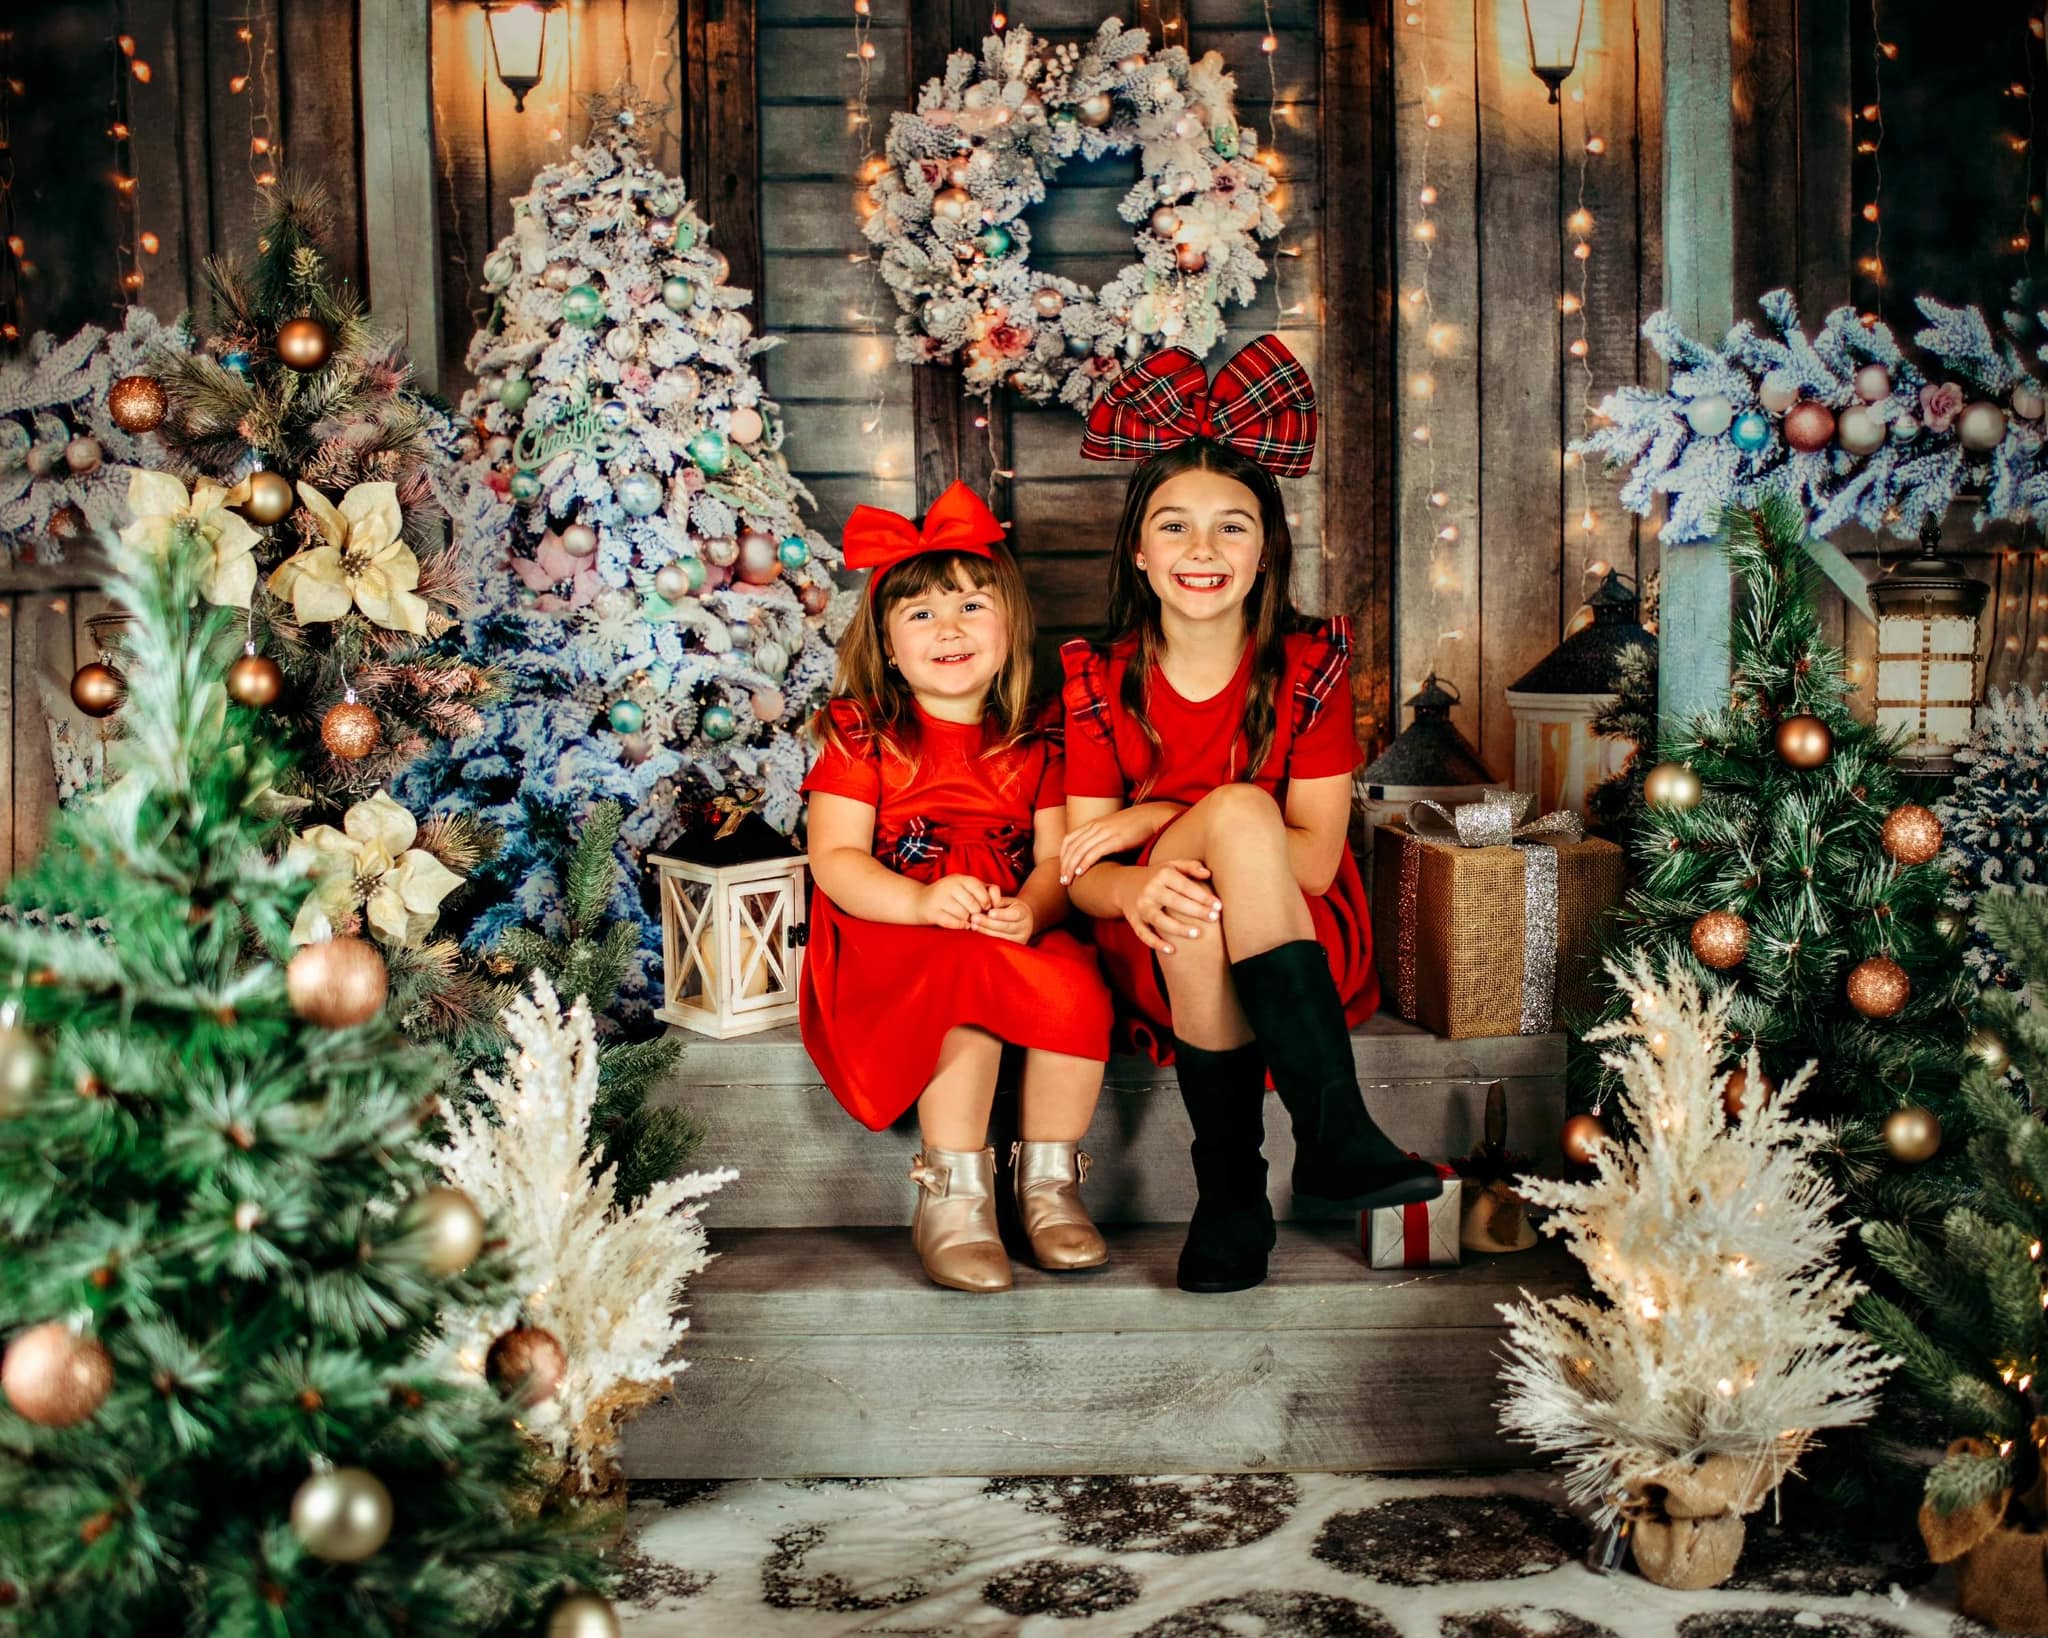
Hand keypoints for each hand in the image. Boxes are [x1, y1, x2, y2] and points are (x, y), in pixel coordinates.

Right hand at [919, 874, 999, 929]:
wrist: (918, 901)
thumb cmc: (948, 896)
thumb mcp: (963, 887)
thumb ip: (982, 890)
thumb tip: (997, 900)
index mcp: (958, 878)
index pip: (979, 888)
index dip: (986, 900)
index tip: (985, 908)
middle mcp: (948, 886)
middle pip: (973, 904)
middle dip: (977, 913)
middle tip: (975, 916)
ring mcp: (939, 899)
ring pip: (963, 915)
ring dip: (968, 920)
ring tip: (967, 920)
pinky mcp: (932, 912)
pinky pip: (952, 922)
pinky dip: (960, 926)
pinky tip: (961, 925)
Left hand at [970, 895, 1035, 944]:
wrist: (1021, 921)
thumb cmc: (1011, 908)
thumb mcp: (1007, 900)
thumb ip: (997, 898)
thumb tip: (988, 898)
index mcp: (1024, 913)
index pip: (1014, 914)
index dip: (1002, 914)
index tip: (990, 912)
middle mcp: (1025, 928)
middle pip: (1006, 927)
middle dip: (988, 923)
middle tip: (974, 918)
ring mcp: (1020, 939)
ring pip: (1001, 937)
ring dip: (985, 931)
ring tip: (973, 925)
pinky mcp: (1013, 947)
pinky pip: (999, 944)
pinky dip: (987, 938)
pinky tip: (977, 932)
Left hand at [1059, 804, 1178, 883]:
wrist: (1152, 817)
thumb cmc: (1135, 826)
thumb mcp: (1112, 829)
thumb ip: (1101, 838)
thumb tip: (1095, 855)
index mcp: (1093, 823)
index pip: (1069, 839)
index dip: (1062, 855)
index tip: (1062, 869)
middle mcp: (1096, 827)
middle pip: (1071, 847)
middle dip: (1064, 865)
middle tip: (1061, 881)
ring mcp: (1105, 832)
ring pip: (1079, 851)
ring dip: (1071, 867)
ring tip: (1067, 882)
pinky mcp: (1115, 840)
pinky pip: (1094, 852)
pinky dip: (1084, 863)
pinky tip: (1080, 873)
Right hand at [1119, 861, 1220, 955]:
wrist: (1123, 885)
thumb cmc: (1157, 876)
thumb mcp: (1171, 865)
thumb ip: (1190, 866)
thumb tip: (1208, 874)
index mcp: (1162, 874)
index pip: (1185, 886)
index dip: (1203, 896)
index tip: (1218, 906)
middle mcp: (1150, 890)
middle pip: (1175, 902)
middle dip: (1196, 910)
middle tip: (1214, 918)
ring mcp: (1141, 906)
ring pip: (1159, 920)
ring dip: (1178, 928)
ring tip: (1197, 934)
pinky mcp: (1134, 920)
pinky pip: (1144, 934)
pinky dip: (1156, 943)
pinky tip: (1172, 950)